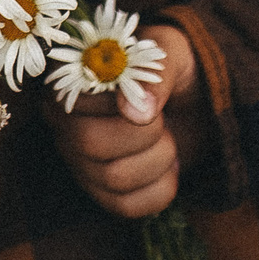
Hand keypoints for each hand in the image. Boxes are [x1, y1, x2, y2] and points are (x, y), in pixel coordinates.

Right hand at [47, 23, 209, 218]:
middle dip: (145, 134)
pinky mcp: (101, 193)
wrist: (194, 101)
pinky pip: (126, 207)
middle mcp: (64, 123)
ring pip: (113, 178)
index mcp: (69, 81)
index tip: (149, 97)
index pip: (76, 101)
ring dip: (159, 160)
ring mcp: (80, 162)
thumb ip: (155, 73)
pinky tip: (167, 168)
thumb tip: (138, 111)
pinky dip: (161, 190)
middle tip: (163, 121)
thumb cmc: (173, 68)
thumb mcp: (171, 53)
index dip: (123, 102)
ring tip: (168, 141)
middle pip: (90, 143)